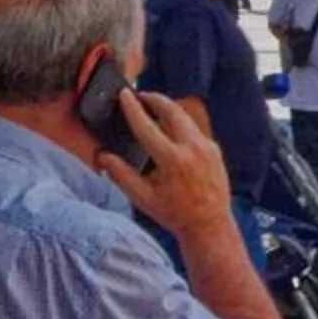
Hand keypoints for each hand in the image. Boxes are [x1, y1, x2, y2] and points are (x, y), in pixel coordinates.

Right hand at [95, 87, 234, 238]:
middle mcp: (192, 147)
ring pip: (185, 117)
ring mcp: (206, 145)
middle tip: (141, 95)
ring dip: (168, 108)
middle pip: (172, 110)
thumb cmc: (173, 214)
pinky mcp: (214, 147)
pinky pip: (194, 129)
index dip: (133, 108)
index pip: (147, 127)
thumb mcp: (143, 198)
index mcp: (172, 160)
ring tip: (153, 107)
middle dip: (155, 98)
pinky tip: (171, 129)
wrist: (209, 224)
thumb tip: (103, 157)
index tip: (125, 94)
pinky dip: (180, 124)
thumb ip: (121, 176)